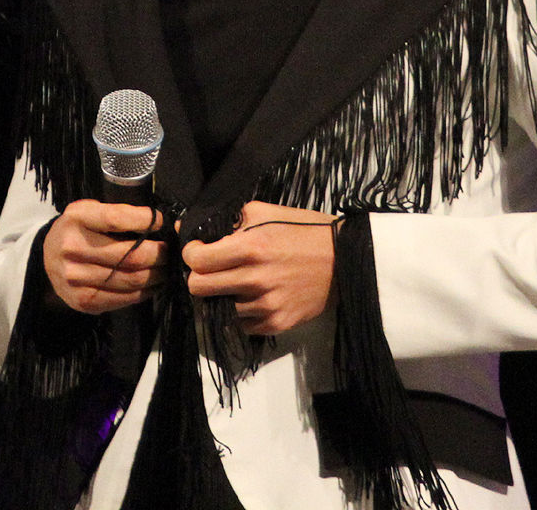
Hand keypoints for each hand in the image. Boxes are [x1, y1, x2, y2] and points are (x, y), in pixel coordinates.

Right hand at [43, 199, 166, 314]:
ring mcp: (76, 278)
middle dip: (160, 254)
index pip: (117, 219)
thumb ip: (118, 212)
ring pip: (131, 279)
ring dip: (157, 275)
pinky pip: (123, 299)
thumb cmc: (78, 229)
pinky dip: (144, 292)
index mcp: (77, 218)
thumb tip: (157, 221)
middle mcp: (73, 248)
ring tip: (167, 268)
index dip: (145, 221)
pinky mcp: (82, 300)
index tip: (161, 222)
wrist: (48, 257)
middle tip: (172, 251)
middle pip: (130, 256)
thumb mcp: (90, 209)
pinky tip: (153, 284)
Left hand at [181, 200, 337, 335]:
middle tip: (209, 268)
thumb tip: (194, 227)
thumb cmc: (304, 230)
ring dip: (221, 295)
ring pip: (217, 308)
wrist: (345, 260)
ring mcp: (266, 307)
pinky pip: (241, 324)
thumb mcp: (267, 212)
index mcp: (251, 248)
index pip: (197, 261)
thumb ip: (230, 219)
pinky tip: (253, 296)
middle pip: (198, 289)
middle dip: (197, 276)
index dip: (191, 253)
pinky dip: (240, 311)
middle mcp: (255, 280)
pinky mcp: (276, 324)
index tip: (197, 249)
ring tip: (235, 281)